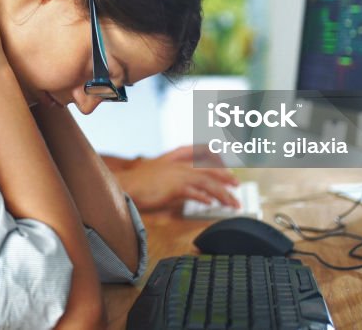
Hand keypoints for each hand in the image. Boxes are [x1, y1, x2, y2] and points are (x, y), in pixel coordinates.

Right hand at [114, 145, 239, 213]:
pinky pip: (194, 192)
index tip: (229, 171)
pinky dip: (204, 198)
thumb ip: (177, 181)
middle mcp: (179, 165)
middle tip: (237, 187)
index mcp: (177, 160)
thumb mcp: (161, 178)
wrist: (124, 185)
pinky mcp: (173, 187)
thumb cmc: (140, 184)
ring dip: (222, 193)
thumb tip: (191, 191)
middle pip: (210, 170)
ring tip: (232, 203)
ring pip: (207, 182)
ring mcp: (177, 175)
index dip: (218, 163)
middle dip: (226, 179)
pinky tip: (211, 204)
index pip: (203, 156)